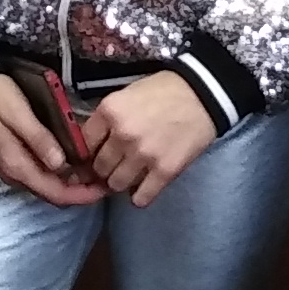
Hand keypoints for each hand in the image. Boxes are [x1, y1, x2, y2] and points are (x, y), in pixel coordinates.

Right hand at [0, 72, 104, 204]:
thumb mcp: (19, 115)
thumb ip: (40, 140)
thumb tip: (62, 166)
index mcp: (17, 166)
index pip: (55, 193)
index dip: (82, 195)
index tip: (105, 188)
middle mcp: (16, 173)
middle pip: (54, 193)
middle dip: (81, 191)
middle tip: (106, 178)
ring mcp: (15, 167)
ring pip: (49, 185)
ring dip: (72, 183)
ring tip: (96, 170)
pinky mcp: (16, 158)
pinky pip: (43, 174)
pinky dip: (62, 173)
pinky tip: (75, 161)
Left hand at [83, 74, 217, 203]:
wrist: (204, 94)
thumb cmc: (164, 91)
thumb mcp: (127, 95)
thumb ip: (108, 119)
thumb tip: (90, 145)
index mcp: (110, 111)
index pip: (84, 144)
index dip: (89, 151)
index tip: (96, 154)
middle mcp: (122, 135)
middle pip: (99, 167)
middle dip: (105, 168)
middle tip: (117, 164)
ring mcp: (143, 155)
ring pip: (116, 184)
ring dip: (122, 181)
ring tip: (133, 173)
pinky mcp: (165, 171)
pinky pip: (141, 197)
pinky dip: (140, 196)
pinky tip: (145, 187)